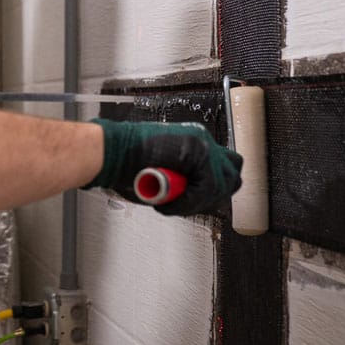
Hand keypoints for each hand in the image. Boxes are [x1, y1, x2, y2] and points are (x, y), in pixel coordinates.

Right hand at [84, 119, 242, 215]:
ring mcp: (202, 144)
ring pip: (224, 182)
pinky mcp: (198, 151)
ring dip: (201, 200)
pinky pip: (208, 187)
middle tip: (189, 204)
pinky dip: (190, 201)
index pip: (222, 168)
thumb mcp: (162, 173)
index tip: (192, 202)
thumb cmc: (127, 163)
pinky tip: (169, 202)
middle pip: (232, 173)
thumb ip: (182, 181)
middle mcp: (202, 140)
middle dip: (213, 196)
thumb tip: (192, 198)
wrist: (113, 151)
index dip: (210, 191)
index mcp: (195, 143)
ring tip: (176, 203)